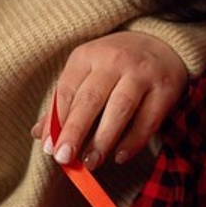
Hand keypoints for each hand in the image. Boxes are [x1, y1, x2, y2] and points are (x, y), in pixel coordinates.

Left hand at [33, 32, 187, 170]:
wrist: (161, 44)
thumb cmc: (114, 67)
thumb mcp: (86, 73)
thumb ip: (64, 102)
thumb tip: (40, 135)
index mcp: (88, 55)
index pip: (67, 89)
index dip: (57, 121)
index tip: (50, 148)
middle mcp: (115, 60)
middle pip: (91, 99)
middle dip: (75, 131)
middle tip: (64, 158)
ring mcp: (142, 73)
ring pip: (120, 109)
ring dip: (103, 140)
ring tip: (91, 162)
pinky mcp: (165, 89)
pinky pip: (147, 120)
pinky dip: (133, 141)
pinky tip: (119, 156)